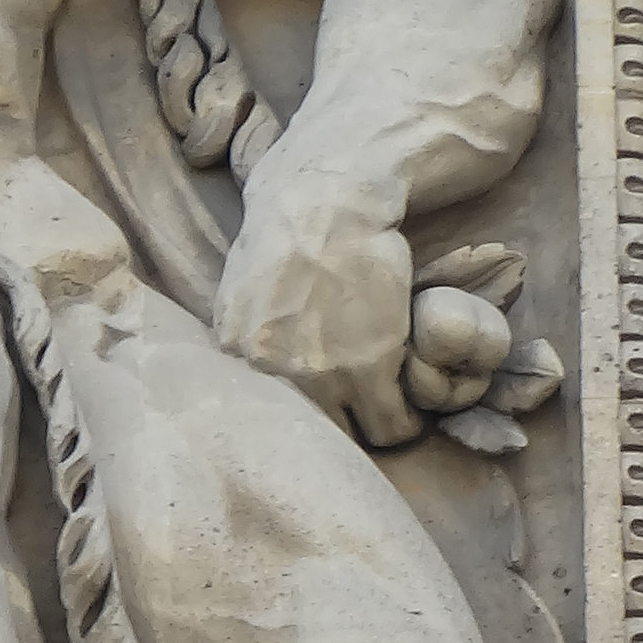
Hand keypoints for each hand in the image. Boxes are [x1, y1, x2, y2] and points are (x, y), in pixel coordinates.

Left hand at [214, 184, 417, 446]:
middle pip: (308, 441)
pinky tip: (408, 398)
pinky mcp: (368, 368)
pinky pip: (393, 424)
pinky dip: (406, 416)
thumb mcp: (239, 298)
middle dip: (336, 431)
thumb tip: (248, 382)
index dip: (300, 421)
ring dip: (374, 427)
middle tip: (355, 411)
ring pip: (356, 439)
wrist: (326, 202)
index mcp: (234, 363)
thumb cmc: (286, 237)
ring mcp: (317, 378)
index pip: (266, 426)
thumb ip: (245, 346)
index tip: (318, 411)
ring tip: (386, 405)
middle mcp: (268, 380)